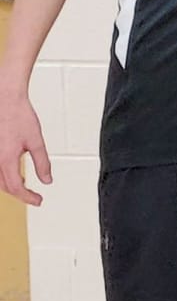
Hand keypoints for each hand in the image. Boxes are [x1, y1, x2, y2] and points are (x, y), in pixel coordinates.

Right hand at [0, 91, 50, 205]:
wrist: (5, 99)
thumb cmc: (19, 116)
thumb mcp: (36, 141)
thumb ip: (42, 163)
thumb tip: (47, 180)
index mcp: (6, 159)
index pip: (16, 187)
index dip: (28, 197)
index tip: (39, 200)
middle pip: (5, 186)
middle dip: (20, 194)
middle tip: (35, 197)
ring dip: (10, 187)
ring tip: (25, 188)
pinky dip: (3, 177)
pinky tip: (13, 175)